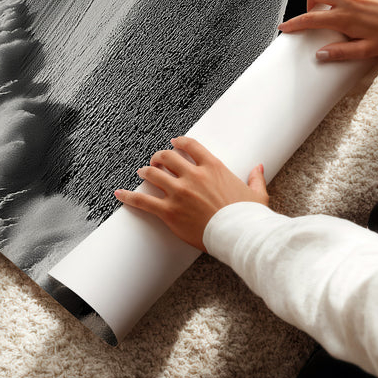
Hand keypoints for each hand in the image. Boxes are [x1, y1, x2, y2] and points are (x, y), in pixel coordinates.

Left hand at [114, 137, 267, 251]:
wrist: (240, 235)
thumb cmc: (249, 216)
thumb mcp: (256, 194)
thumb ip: (255, 178)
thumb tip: (259, 167)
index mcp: (213, 167)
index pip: (190, 146)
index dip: (179, 143)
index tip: (174, 143)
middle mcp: (193, 176)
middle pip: (167, 157)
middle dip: (159, 157)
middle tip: (156, 161)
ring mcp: (179, 193)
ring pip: (153, 174)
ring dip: (145, 172)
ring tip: (141, 172)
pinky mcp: (169, 211)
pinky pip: (143, 201)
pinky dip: (129, 196)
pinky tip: (119, 193)